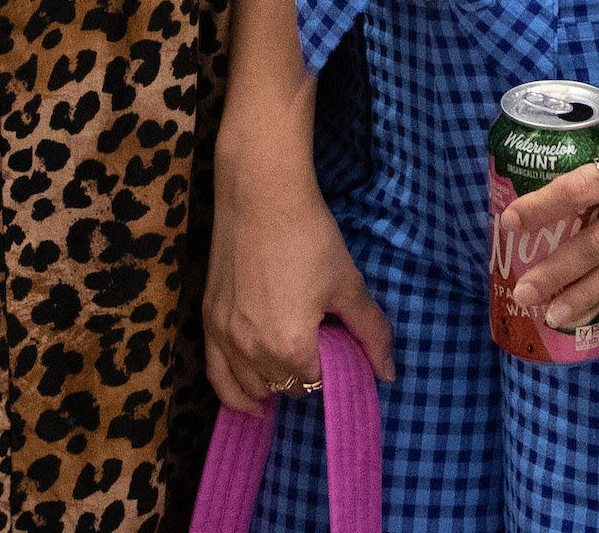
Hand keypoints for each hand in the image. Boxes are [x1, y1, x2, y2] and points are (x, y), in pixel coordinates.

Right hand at [204, 137, 395, 411]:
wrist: (261, 194)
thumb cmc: (310, 236)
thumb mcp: (347, 284)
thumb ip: (370, 332)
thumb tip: (388, 374)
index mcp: (292, 346)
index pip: (317, 383)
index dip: (331, 370)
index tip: (338, 351)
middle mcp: (254, 351)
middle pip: (285, 387)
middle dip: (304, 377)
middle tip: (317, 350)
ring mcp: (226, 338)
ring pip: (251, 387)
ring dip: (272, 386)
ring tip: (288, 375)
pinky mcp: (209, 321)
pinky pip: (217, 375)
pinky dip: (233, 393)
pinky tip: (250, 403)